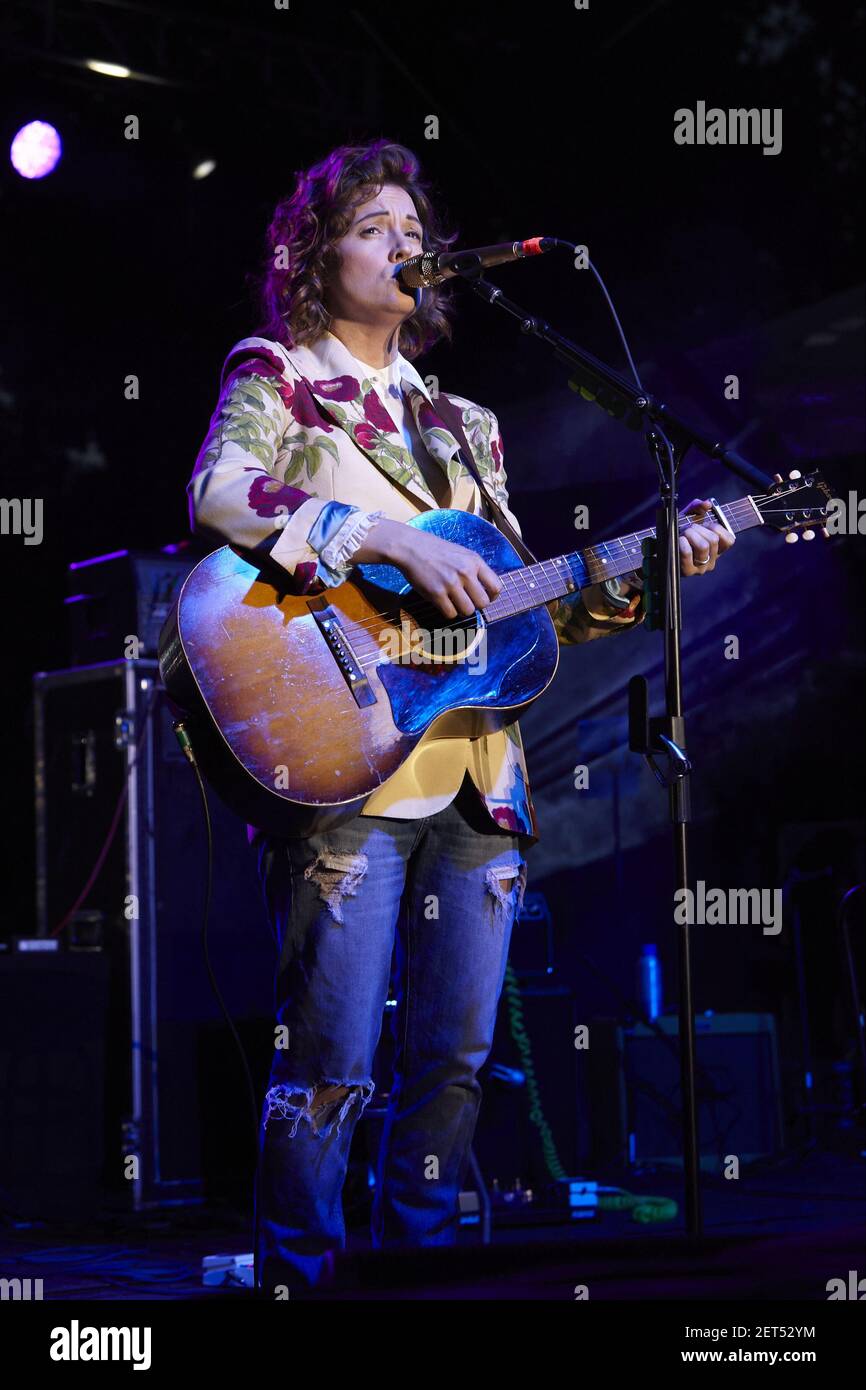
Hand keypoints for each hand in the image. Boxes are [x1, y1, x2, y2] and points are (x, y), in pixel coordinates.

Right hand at [379, 523, 501, 618]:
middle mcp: (465, 572)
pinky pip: (450, 613)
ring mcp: (450, 583)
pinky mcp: (436, 593)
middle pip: (483, 603)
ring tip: (453, 602)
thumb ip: (475, 570)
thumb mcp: (462, 553)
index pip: (496, 587)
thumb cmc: (436, 551)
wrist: (411, 547)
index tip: (484, 597)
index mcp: (475, 562)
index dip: (492, 597)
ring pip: (468, 611)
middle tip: (466, 600)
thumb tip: (486, 590)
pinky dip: (447, 612)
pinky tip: (442, 602)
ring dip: (461, 610)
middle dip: (475, 605)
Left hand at [679, 498, 735, 575]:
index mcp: (716, 551)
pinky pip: (688, 552)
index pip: (729, 540)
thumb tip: (707, 503)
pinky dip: (682, 542)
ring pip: (703, 546)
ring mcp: (701, 568)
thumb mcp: (688, 517)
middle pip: (713, 540)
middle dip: (699, 529)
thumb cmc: (677, 533)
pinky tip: (679, 540)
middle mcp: (711, 561)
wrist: (660, 547)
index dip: (717, 528)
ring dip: (691, 534)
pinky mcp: (688, 571)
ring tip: (683, 534)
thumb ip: (698, 507)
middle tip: (689, 528)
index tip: (705, 525)